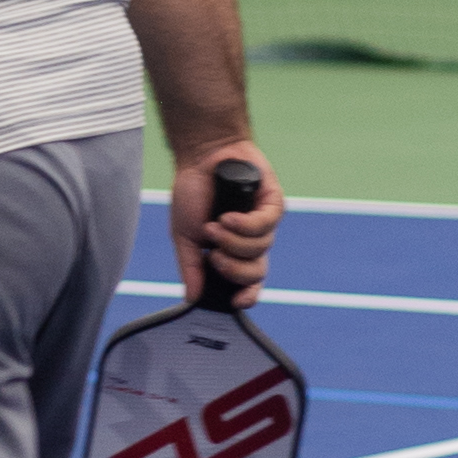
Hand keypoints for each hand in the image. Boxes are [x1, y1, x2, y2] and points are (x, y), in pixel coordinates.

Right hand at [173, 142, 281, 307]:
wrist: (201, 156)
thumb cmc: (194, 193)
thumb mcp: (184, 235)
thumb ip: (190, 266)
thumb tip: (191, 298)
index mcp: (234, 252)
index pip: (249, 283)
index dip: (247, 295)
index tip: (236, 301)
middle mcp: (253, 240)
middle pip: (257, 272)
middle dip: (235, 269)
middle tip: (215, 256)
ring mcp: (265, 222)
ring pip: (260, 249)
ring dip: (234, 242)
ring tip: (215, 225)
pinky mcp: (273, 203)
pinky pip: (266, 225)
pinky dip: (245, 225)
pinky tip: (229, 217)